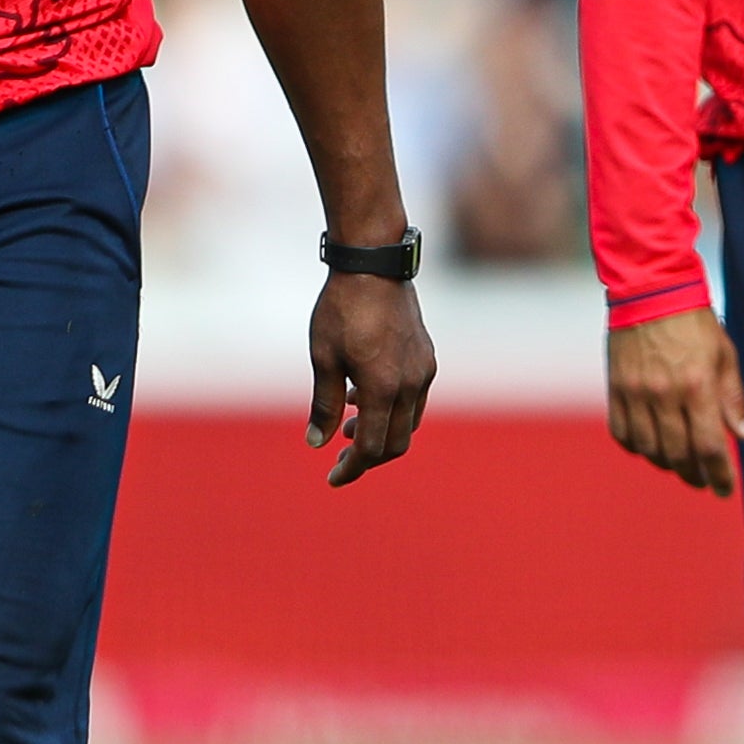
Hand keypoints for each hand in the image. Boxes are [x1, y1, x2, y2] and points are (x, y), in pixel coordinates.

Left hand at [307, 267, 433, 485]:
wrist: (374, 266)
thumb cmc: (341, 309)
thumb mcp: (323, 358)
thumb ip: (324, 404)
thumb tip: (316, 442)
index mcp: (383, 388)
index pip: (374, 448)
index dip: (353, 469)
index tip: (333, 478)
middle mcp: (410, 384)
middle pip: (397, 443)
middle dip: (368, 458)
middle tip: (339, 460)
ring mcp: (423, 371)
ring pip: (408, 423)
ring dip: (381, 434)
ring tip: (350, 427)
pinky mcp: (426, 358)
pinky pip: (414, 400)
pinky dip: (391, 411)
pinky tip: (363, 396)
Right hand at [606, 308, 743, 494]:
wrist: (651, 288)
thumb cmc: (695, 322)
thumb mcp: (724, 355)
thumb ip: (732, 399)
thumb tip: (743, 436)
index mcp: (697, 386)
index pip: (710, 446)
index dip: (720, 475)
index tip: (725, 489)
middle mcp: (664, 394)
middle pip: (677, 455)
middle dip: (694, 475)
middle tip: (704, 479)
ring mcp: (635, 393)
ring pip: (648, 449)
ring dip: (666, 463)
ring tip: (680, 463)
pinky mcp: (615, 389)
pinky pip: (622, 433)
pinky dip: (637, 447)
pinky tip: (651, 445)